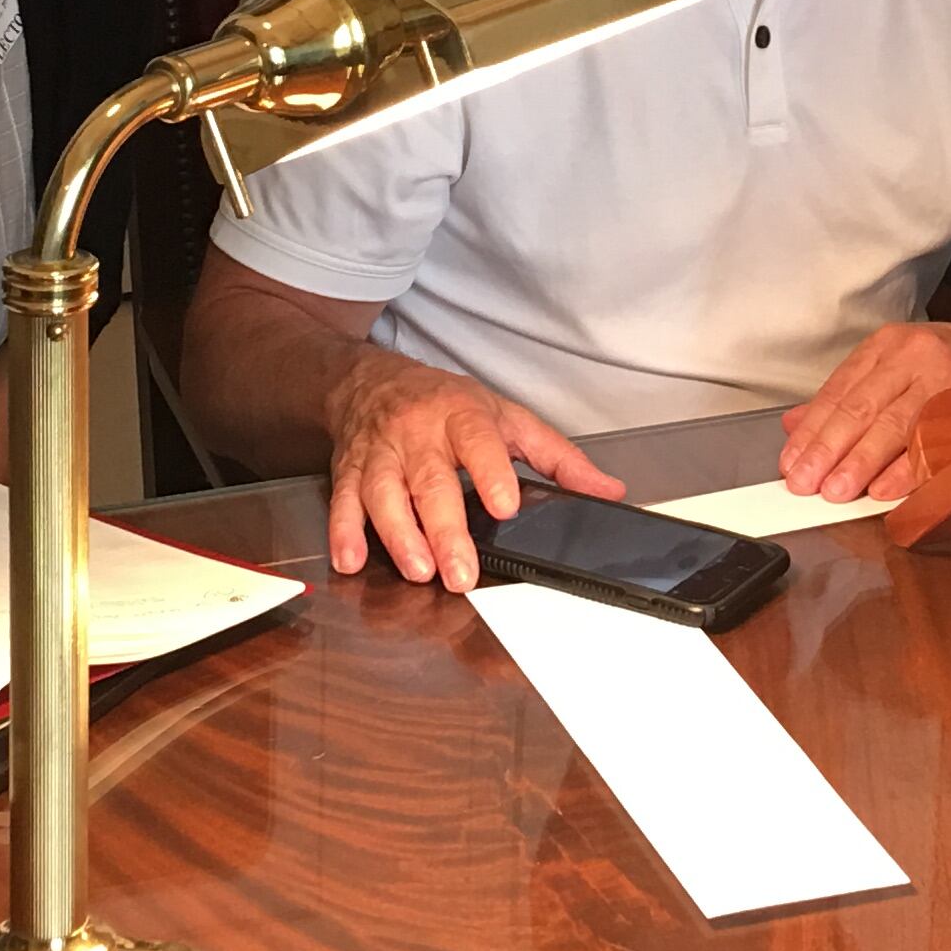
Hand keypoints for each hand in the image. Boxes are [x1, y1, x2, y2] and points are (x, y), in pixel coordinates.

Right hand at [321, 351, 616, 589]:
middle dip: (444, 530)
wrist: (372, 380)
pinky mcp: (348, 471)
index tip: (504, 507)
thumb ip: (558, 459)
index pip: (479, 442)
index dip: (490, 474)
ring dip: (398, 535)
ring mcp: (380, 453)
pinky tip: (351, 559)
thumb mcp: (508, 419)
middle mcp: (418, 433)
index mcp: (462, 415)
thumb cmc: (446, 404)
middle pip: (430, 482)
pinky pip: (342, 501)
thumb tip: (608, 492)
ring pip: (383, 494)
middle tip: (460, 571)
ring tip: (418, 571)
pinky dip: (344, 532)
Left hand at [778, 321, 950, 500]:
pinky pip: (935, 446)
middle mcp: (915, 359)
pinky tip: (884, 490)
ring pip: (894, 426)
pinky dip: (908, 471)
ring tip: (836, 491)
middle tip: (805, 483)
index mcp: (889, 347)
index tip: (791, 462)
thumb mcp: (895, 362)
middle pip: (862, 408)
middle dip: (828, 450)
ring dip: (861, 463)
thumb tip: (796, 426)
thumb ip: (847, 394)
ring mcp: (947, 384)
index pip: (840, 391)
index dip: (813, 431)